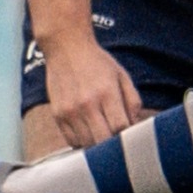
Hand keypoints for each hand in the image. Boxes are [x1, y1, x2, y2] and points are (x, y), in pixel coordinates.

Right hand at [39, 28, 145, 147]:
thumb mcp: (122, 75)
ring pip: (87, 144)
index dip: (128, 134)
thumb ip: (132, 101)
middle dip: (113, 144)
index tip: (130, 133)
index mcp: (107, 93)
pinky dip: (82, 142)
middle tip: (118, 140)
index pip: (120, 127)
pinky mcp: (57, 115)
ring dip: (97, 145)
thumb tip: (135, 126)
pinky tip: (88, 132)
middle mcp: (87, 104)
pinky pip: (71, 141)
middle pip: (103, 140)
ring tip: (103, 135)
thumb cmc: (98, 62)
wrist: (66, 48)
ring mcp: (70, 111)